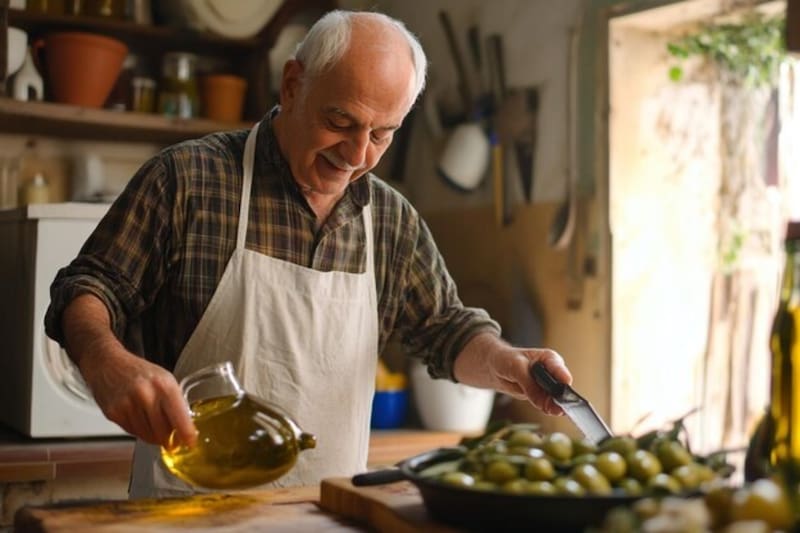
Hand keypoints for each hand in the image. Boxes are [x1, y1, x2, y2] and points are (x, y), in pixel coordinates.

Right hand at [63, 294, 196, 446]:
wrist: (107, 363)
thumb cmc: (138, 371)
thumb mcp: (164, 379)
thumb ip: (175, 402)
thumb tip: (185, 427)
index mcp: (164, 385)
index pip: (179, 418)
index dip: (187, 434)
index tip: (191, 443)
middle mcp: (146, 395)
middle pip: (163, 432)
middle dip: (169, 438)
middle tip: (172, 437)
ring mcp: (128, 405)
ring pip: (148, 436)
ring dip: (154, 436)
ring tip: (153, 423)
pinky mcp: (114, 413)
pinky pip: (133, 433)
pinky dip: (139, 431)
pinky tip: (139, 418)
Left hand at [453, 333, 572, 415]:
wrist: (496, 367)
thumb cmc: (506, 360)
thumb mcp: (516, 368)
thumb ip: (530, 385)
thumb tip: (544, 403)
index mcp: (549, 359)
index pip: (561, 371)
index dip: (564, 382)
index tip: (564, 391)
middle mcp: (553, 372)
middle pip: (562, 387)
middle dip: (561, 398)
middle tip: (558, 408)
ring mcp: (549, 385)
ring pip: (557, 399)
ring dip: (555, 406)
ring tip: (552, 410)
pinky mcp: (542, 396)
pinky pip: (548, 404)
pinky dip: (548, 409)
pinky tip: (548, 411)